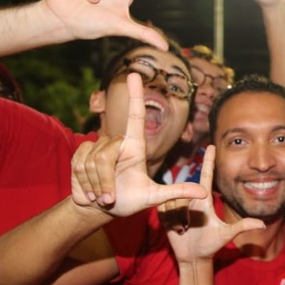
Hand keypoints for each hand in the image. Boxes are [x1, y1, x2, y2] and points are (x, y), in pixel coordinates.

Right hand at [71, 73, 206, 215]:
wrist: (99, 210)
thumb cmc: (129, 201)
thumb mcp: (154, 198)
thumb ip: (177, 192)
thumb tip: (205, 193)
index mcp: (135, 147)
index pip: (135, 117)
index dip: (135, 96)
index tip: (135, 74)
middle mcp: (117, 143)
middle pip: (106, 154)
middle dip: (106, 181)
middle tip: (110, 197)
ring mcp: (96, 147)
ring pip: (93, 161)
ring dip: (96, 185)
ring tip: (101, 195)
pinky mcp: (80, 153)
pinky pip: (80, 165)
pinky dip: (84, 184)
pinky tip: (89, 192)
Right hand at [165, 145, 265, 262]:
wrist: (193, 257)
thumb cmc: (211, 245)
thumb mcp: (226, 234)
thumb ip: (242, 226)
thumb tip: (262, 224)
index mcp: (205, 200)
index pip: (207, 175)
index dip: (209, 161)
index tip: (212, 145)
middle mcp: (191, 199)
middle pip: (185, 193)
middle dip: (185, 212)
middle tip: (190, 227)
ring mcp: (178, 205)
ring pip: (174, 201)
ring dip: (179, 219)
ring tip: (184, 229)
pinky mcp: (165, 212)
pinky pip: (165, 209)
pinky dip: (171, 221)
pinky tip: (176, 229)